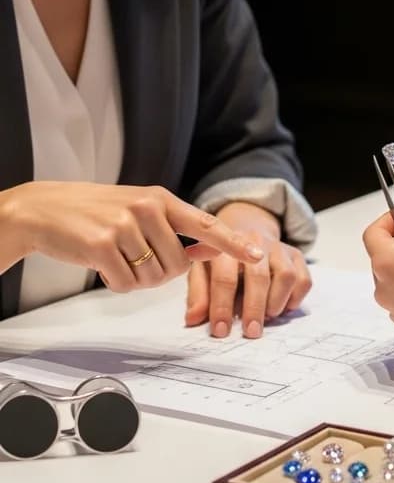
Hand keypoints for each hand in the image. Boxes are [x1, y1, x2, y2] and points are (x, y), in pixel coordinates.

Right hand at [0, 181, 265, 291]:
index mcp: (161, 199)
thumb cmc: (97, 212)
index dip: (233, 242)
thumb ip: (176, 229)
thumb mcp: (141, 210)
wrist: (46, 209)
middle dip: (159, 273)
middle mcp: (147, 208)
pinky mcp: (104, 245)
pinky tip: (102, 263)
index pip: (205, 224)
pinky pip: (126, 283)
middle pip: (177, 266)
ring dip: (136, 278)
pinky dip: (116, 282)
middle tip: (135, 257)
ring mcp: (125, 225)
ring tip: (117, 256)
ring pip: (153, 278)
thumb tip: (211, 248)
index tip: (257, 254)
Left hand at [185, 202, 311, 336]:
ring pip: (286, 275)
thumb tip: (192, 320)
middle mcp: (254, 242)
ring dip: (276, 301)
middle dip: (253, 308)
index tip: (220, 331)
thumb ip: (198, 295)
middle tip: (250, 332)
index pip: (224, 277)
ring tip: (267, 317)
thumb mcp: (202, 271)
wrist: (245, 232)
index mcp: (225, 246)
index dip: (221, 306)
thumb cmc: (220, 260)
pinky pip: (303, 279)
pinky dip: (294, 298)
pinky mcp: (296, 255)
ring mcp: (278, 248)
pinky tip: (282, 307)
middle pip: (258, 277)